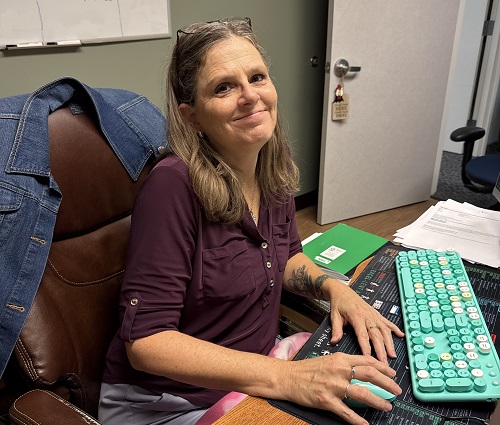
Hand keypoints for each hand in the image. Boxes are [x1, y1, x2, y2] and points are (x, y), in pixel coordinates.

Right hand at [283, 352, 401, 424]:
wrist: (288, 377)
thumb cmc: (306, 369)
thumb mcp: (328, 360)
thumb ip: (345, 363)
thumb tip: (364, 370)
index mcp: (340, 358)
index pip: (367, 361)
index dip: (383, 367)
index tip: (393, 373)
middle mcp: (338, 370)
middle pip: (369, 375)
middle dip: (387, 383)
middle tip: (397, 390)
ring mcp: (333, 385)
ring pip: (362, 393)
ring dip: (378, 401)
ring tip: (387, 406)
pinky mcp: (326, 400)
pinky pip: (346, 412)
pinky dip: (357, 420)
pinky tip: (365, 423)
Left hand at [324, 279, 403, 362]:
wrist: (343, 291)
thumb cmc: (339, 303)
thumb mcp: (334, 316)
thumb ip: (336, 329)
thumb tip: (334, 341)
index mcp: (356, 316)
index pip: (362, 334)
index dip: (366, 346)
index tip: (369, 357)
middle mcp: (367, 315)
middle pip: (376, 335)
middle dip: (381, 350)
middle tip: (384, 363)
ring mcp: (374, 314)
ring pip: (384, 330)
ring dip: (389, 343)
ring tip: (392, 355)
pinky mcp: (376, 313)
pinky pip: (387, 322)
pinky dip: (395, 328)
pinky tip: (401, 336)